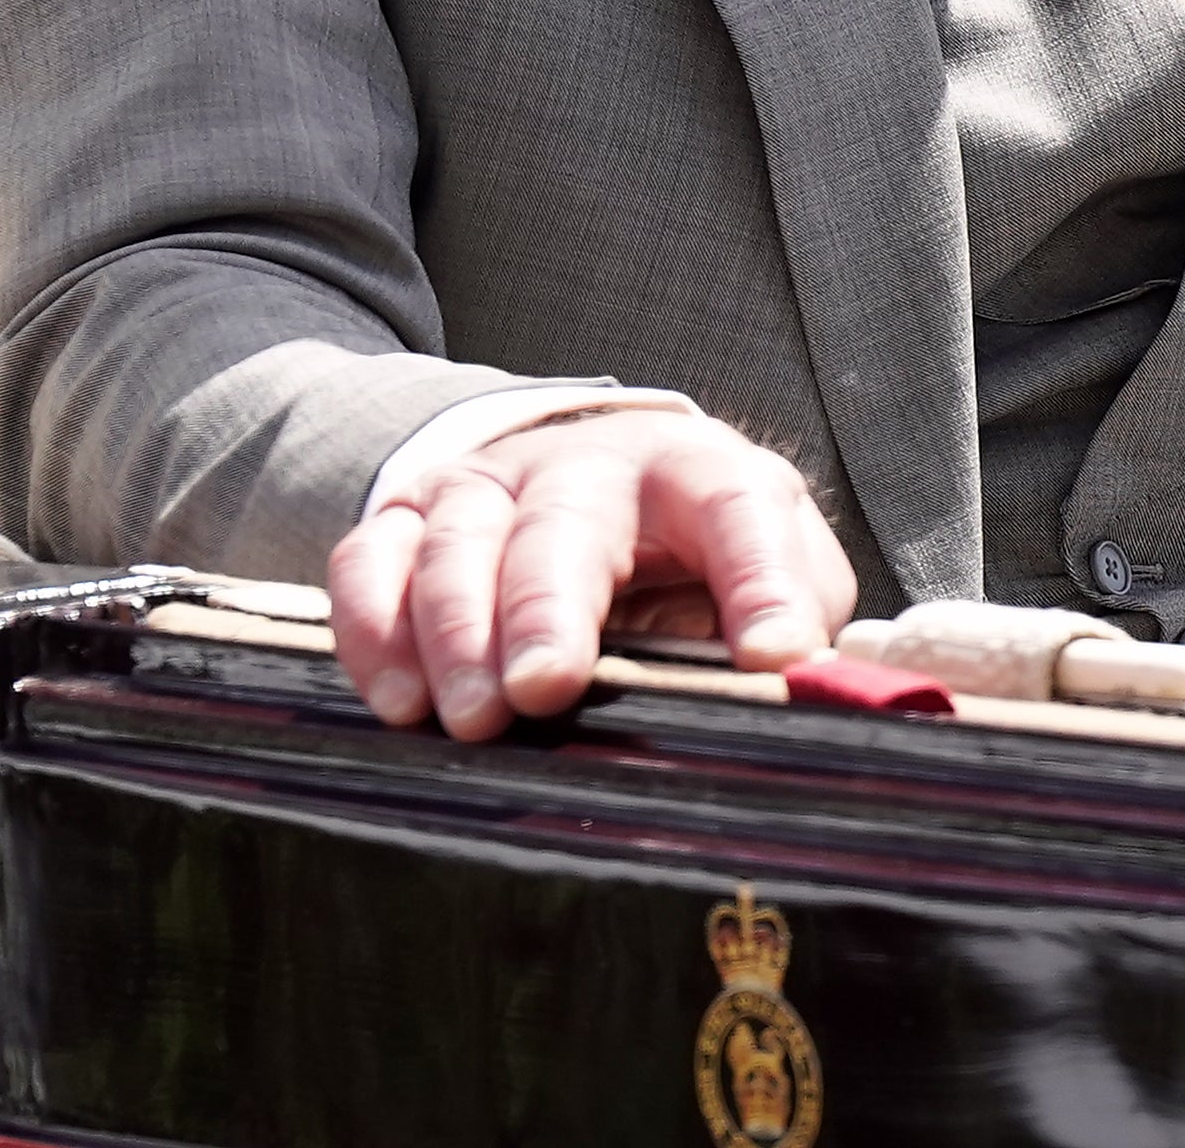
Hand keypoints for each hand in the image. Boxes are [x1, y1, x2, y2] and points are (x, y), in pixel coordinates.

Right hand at [323, 408, 857, 741]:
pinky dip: (374, 627)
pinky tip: (395, 700)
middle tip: (545, 687)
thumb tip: (812, 691)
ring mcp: (491, 486)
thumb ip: (795, 616)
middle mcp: (589, 466)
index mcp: (699, 473)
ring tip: (467, 716)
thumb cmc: (696, 553)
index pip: (738, 511)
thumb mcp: (771, 570)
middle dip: (550, 607)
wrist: (596, 486)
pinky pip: (372, 559)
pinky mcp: (413, 518)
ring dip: (455, 631)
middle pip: (564, 524)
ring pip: (459, 539)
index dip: (760, 580)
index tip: (773, 656)